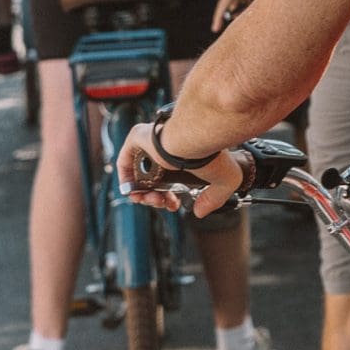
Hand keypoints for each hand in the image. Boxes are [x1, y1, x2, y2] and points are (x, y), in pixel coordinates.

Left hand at [116, 124, 246, 217]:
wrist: (196, 139)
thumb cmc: (213, 155)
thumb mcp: (224, 181)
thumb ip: (214, 199)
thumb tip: (199, 212)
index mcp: (185, 155)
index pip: (172, 179)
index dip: (171, 196)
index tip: (176, 204)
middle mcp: (167, 147)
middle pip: (153, 180)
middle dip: (156, 199)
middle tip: (163, 204)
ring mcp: (152, 142)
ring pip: (139, 175)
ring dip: (143, 195)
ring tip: (152, 200)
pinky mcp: (138, 137)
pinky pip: (124, 161)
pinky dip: (126, 180)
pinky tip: (136, 193)